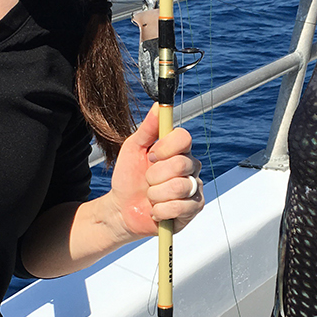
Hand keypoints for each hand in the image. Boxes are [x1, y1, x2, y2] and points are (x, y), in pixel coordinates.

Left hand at [109, 104, 202, 237]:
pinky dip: (161, 210)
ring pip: (179, 187)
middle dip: (154, 175)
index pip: (184, 138)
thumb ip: (147, 128)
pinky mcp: (194, 209)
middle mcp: (191, 167)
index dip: (165, 147)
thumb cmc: (129, 177)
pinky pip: (180, 207)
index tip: (151, 156)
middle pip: (181, 164)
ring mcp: (194, 188)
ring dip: (156, 194)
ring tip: (150, 196)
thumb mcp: (133, 149)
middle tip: (147, 180)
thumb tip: (158, 105)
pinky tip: (156, 210)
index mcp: (178, 150)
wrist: (122, 209)